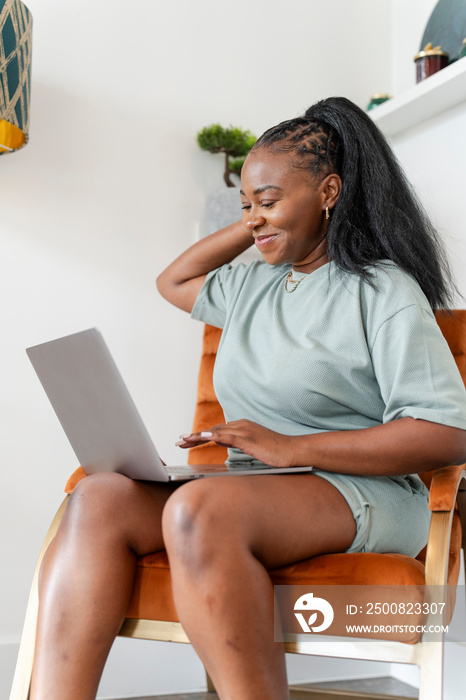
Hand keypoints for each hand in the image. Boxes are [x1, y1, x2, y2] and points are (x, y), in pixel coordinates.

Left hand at [176, 419, 295, 467]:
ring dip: (197, 436)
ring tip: (183, 440)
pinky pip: (226, 436)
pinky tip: (201, 438)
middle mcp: (241, 425)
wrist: (293, 451)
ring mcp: (244, 430)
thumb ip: (237, 443)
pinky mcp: (248, 438)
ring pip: (215, 432)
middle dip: (193, 436)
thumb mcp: (252, 447)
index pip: (215, 431)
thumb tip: (222, 443)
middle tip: (178, 441)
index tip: (186, 441)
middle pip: (212, 430)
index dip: (199, 436)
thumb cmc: (276, 452)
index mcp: (241, 426)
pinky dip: (212, 436)